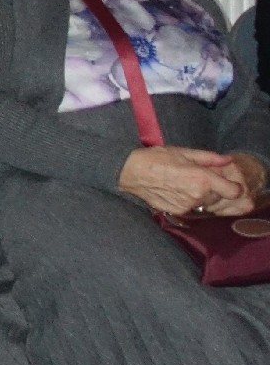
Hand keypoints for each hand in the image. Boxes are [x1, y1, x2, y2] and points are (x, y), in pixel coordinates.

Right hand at [119, 145, 255, 217]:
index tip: (227, 182)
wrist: (130, 172)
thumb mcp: (184, 152)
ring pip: (206, 203)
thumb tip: (227, 160)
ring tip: (186, 183)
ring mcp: (187, 206)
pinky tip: (178, 190)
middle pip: (220, 197)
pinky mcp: (177, 211)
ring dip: (203, 195)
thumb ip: (209, 158)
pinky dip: (190, 200)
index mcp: (202, 179)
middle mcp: (197, 195)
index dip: (234, 187)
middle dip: (215, 189)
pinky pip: (193, 207)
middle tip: (200, 178)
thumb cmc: (156, 158)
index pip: (233, 191)